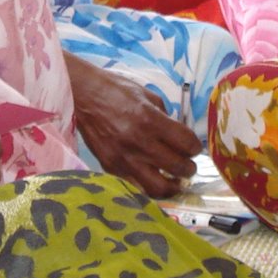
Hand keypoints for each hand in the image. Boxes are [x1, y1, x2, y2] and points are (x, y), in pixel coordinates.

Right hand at [66, 55, 199, 196]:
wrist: (82, 95)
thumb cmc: (115, 90)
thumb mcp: (147, 95)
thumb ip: (165, 117)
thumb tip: (178, 136)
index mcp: (150, 119)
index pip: (186, 144)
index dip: (195, 148)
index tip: (194, 148)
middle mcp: (138, 142)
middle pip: (177, 167)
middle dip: (189, 168)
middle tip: (188, 166)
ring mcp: (123, 158)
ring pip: (158, 187)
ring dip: (172, 185)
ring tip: (175, 180)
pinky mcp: (110, 167)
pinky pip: (136, 185)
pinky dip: (148, 184)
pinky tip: (152, 177)